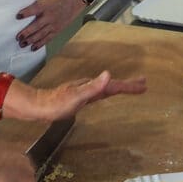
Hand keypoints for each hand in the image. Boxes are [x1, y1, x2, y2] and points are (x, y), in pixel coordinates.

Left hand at [15, 0, 84, 50]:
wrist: (73, 2)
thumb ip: (34, 1)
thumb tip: (21, 3)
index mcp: (46, 6)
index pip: (35, 8)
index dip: (27, 12)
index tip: (18, 16)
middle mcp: (50, 16)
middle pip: (37, 25)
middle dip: (27, 32)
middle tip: (18, 37)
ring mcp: (53, 24)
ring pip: (41, 34)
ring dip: (31, 40)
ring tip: (22, 44)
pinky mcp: (56, 30)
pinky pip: (47, 38)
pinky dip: (40, 44)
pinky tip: (33, 48)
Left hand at [15, 69, 146, 121]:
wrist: (39, 107)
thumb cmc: (57, 103)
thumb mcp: (77, 96)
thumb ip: (93, 87)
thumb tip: (108, 74)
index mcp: (91, 87)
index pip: (114, 85)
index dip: (129, 86)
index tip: (144, 85)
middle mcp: (89, 87)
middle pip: (113, 85)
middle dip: (128, 84)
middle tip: (143, 83)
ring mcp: (84, 92)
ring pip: (107, 88)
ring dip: (120, 87)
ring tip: (131, 87)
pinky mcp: (79, 98)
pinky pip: (99, 94)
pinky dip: (108, 92)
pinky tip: (105, 94)